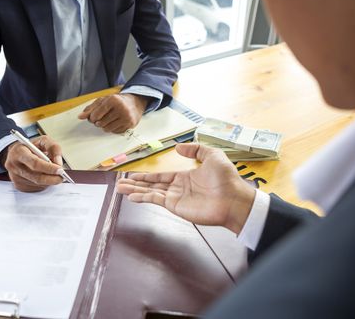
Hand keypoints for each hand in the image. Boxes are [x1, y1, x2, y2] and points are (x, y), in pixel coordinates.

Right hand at [2, 135, 63, 191]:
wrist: (17, 153)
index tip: (60, 170)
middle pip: (36, 177)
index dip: (49, 168)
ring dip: (49, 181)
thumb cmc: (31, 147)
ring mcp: (15, 177)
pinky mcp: (18, 186)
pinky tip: (44, 176)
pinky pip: (36, 188)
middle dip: (52, 178)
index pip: (35, 163)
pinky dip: (44, 184)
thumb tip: (58, 163)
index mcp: (18, 152)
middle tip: (62, 177)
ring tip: (53, 173)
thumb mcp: (43, 140)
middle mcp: (14, 166)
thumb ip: (53, 148)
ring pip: (38, 184)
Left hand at [77, 93, 148, 132]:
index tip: (93, 117)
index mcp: (113, 100)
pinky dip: (113, 129)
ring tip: (108, 120)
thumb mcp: (103, 101)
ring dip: (105, 126)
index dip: (92, 118)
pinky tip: (116, 122)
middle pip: (101, 123)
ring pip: (107, 129)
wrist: (135, 103)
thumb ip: (90, 108)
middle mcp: (121, 108)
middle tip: (102, 118)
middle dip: (98, 122)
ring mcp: (127, 118)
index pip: (96, 114)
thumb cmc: (116, 101)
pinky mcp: (130, 125)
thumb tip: (80, 117)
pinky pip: (115, 132)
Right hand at [116, 143, 255, 232]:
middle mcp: (178, 188)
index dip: (147, 175)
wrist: (234, 199)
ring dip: (135, 190)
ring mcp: (176, 198)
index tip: (134, 175)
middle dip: (136, 184)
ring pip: (150, 192)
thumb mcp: (212, 155)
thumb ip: (195, 149)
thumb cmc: (227, 179)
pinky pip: (156, 200)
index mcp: (185, 177)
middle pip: (152, 185)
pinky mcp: (176, 206)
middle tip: (120, 183)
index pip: (161, 176)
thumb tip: (178, 147)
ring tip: (120, 189)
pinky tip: (132, 196)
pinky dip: (143, 197)